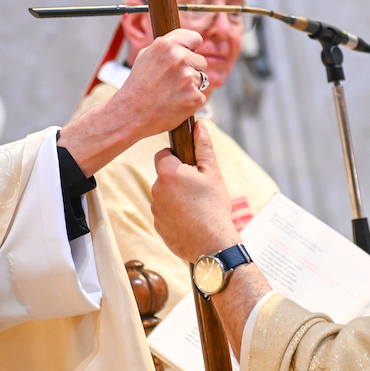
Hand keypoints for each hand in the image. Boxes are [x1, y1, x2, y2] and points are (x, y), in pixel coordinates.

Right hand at [59, 28, 205, 176]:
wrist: (131, 113)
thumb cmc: (137, 86)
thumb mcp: (146, 56)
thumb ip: (167, 47)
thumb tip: (186, 44)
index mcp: (166, 45)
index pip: (195, 38)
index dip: (192, 48)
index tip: (188, 54)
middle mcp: (179, 58)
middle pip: (201, 60)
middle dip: (191, 69)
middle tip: (173, 80)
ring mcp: (188, 78)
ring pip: (201, 79)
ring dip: (191, 85)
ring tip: (171, 92)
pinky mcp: (195, 97)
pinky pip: (200, 96)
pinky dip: (191, 101)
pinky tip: (175, 103)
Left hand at [152, 121, 239, 263]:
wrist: (212, 244)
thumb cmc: (214, 207)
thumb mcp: (213, 173)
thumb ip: (204, 147)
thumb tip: (199, 126)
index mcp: (168, 173)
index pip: (162, 154)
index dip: (176, 158)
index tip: (190, 168)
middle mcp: (156, 189)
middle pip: (164, 175)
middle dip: (178, 179)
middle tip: (198, 189)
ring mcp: (155, 209)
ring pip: (164, 195)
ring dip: (176, 197)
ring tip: (196, 207)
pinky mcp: (157, 226)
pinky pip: (164, 213)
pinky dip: (175, 214)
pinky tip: (191, 220)